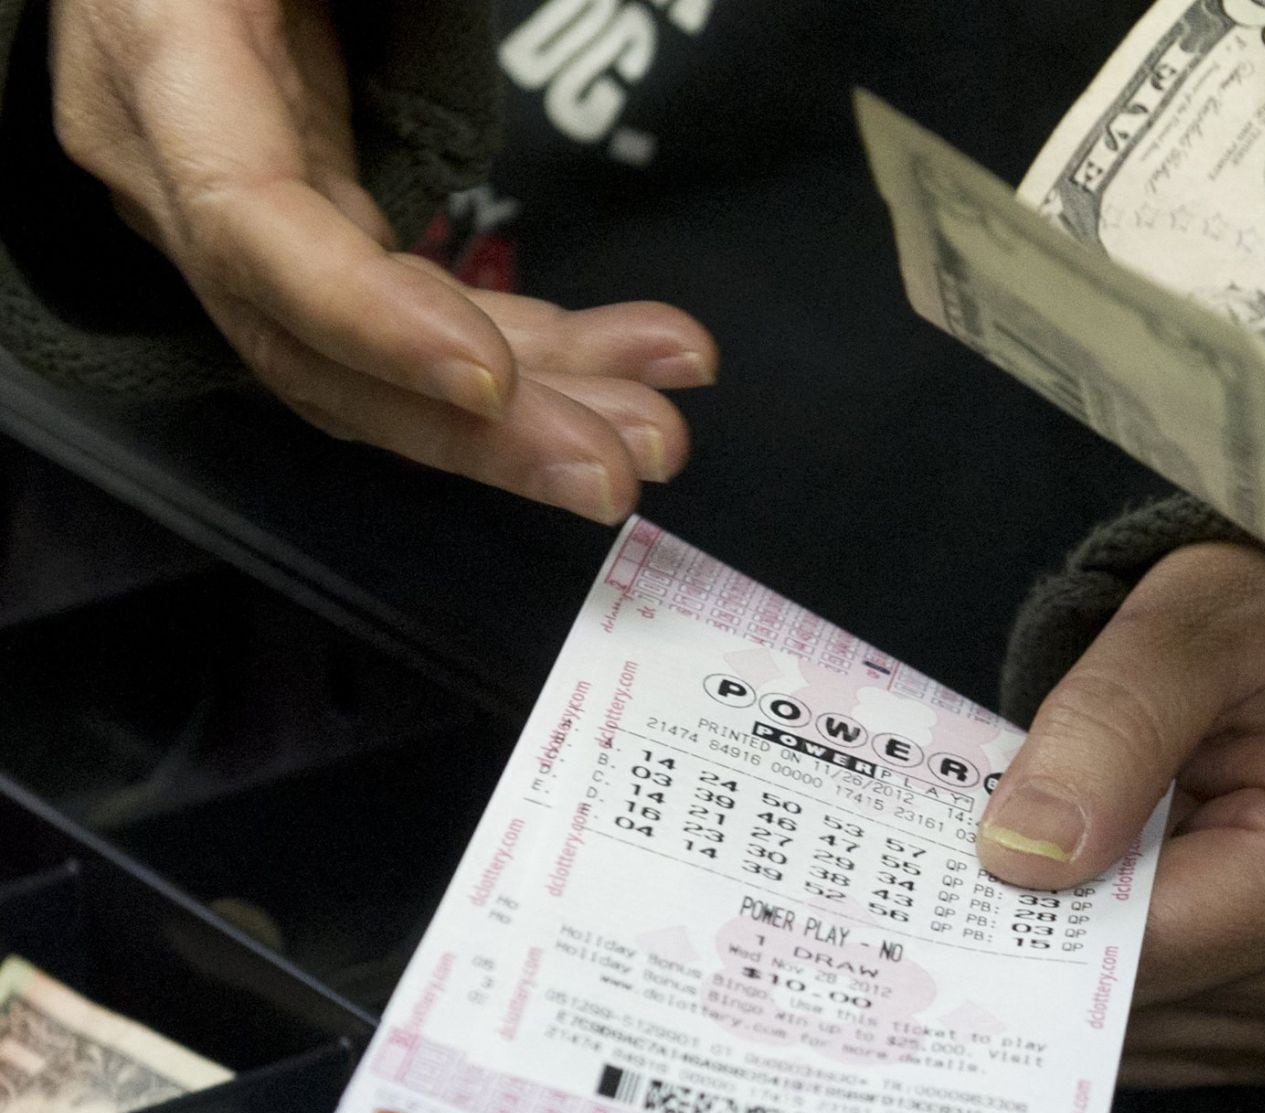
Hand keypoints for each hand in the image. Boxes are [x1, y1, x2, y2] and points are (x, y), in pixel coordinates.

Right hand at [51, 0, 718, 519]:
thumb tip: (441, 8)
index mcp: (154, 63)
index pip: (244, 228)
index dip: (366, 318)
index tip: (490, 377)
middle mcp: (173, 170)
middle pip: (318, 352)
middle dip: (480, 430)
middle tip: (625, 467)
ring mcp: (236, 215)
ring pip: (378, 364)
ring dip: (538, 401)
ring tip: (661, 429)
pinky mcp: (307, 227)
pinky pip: (413, 319)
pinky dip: (528, 349)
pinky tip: (637, 364)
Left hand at [976, 543, 1264, 1089]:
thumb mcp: (1205, 621)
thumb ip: (1110, 721)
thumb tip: (1018, 855)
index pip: (1144, 939)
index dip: (1039, 906)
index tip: (967, 861)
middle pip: (1134, 1002)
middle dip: (1053, 929)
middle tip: (991, 852)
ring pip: (1137, 1036)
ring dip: (1083, 956)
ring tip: (1076, 858)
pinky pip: (1167, 1038)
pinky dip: (1122, 976)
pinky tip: (1117, 896)